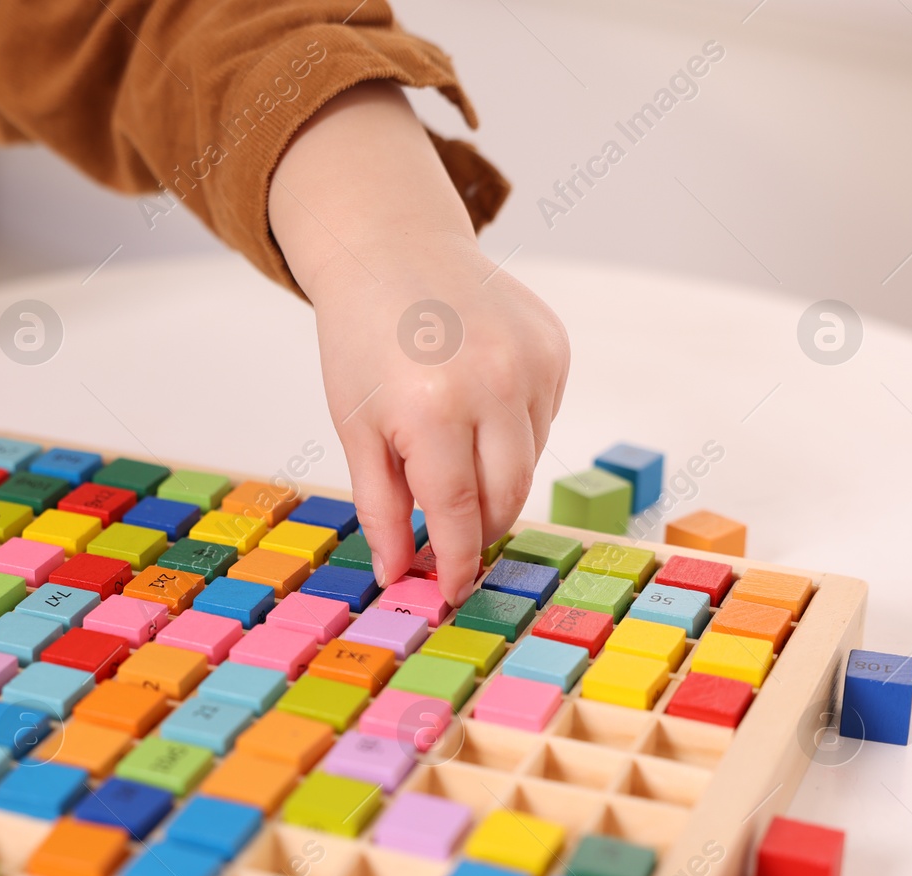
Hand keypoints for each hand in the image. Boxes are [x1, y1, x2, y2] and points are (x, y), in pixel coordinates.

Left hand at [270, 83, 568, 605]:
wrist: (391, 247)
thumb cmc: (362, 338)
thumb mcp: (355, 428)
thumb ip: (381, 507)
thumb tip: (398, 574)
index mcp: (433, 410)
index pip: (460, 514)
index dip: (458, 562)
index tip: (454, 591)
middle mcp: (495, 385)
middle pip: (506, 496)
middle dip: (481, 528)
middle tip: (452, 539)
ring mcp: (534, 364)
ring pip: (528, 461)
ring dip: (495, 478)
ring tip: (450, 451)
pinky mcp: (556, 347)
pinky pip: (543, 419)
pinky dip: (513, 432)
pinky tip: (477, 406)